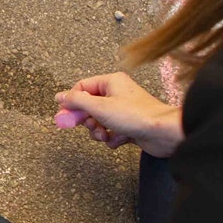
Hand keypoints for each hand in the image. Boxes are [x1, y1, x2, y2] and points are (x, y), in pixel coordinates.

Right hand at [55, 72, 183, 157]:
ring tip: (106, 135)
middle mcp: (117, 94)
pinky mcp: (130, 126)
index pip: (82, 88)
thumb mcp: (99, 107)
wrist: (162, 132)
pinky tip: (120, 140)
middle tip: (90, 126)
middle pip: (90, 106)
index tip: (63, 117)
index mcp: (111, 82)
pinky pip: (112, 132)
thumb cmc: (135, 115)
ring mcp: (124, 110)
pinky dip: (112, 138)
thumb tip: (59, 96)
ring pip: (99, 121)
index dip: (71, 103)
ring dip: (99, 131)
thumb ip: (76, 101)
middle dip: (87, 120)